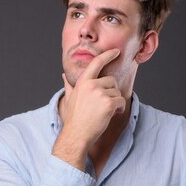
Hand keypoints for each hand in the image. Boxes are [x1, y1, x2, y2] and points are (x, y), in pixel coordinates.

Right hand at [54, 48, 125, 169]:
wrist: (76, 134)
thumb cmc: (74, 118)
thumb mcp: (70, 98)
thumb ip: (69, 85)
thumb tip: (64, 75)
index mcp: (82, 82)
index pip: (97, 63)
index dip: (108, 55)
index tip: (116, 51)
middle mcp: (91, 85)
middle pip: (111, 80)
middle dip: (111, 91)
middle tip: (103, 105)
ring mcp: (100, 93)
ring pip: (117, 92)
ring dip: (115, 102)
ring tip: (104, 112)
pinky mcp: (108, 103)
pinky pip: (121, 101)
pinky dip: (119, 109)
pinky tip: (111, 115)